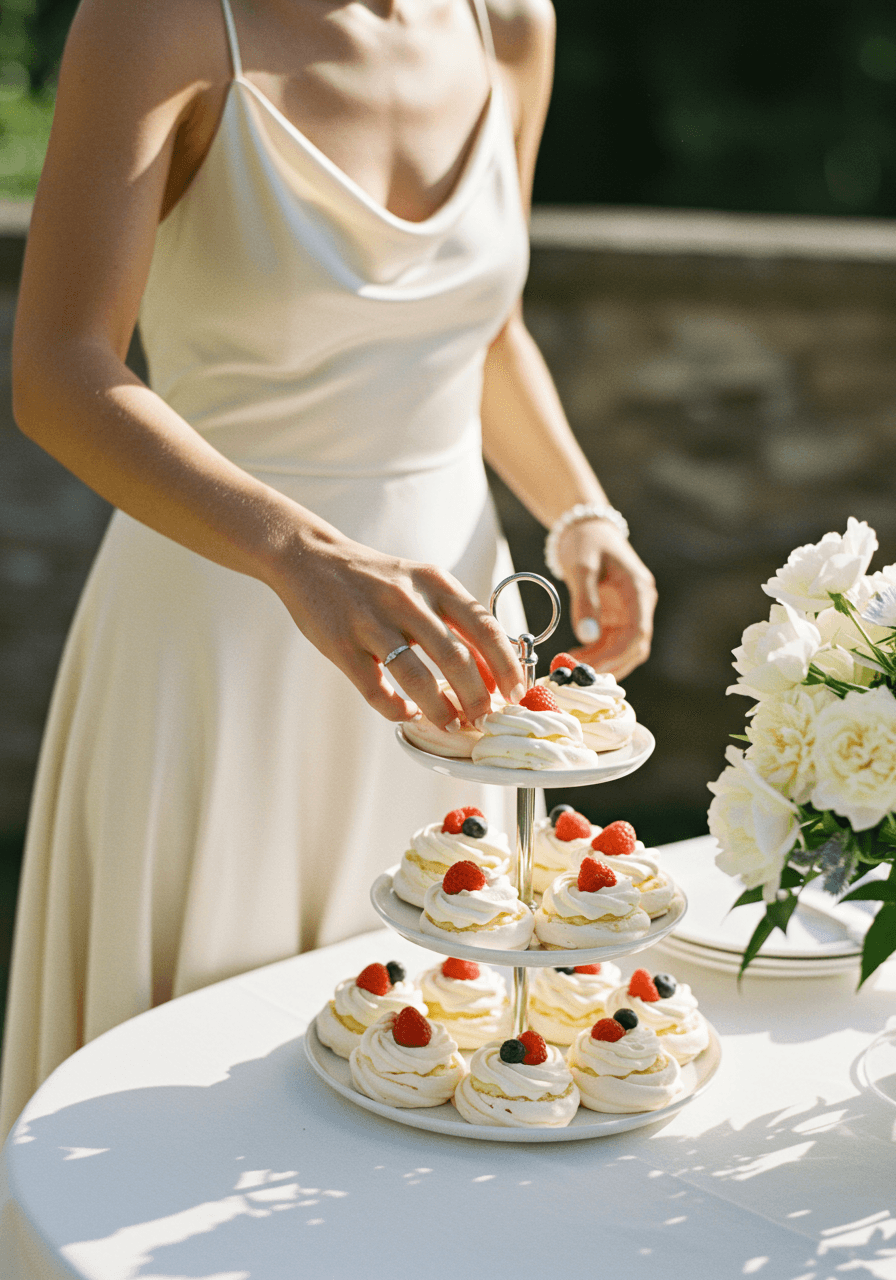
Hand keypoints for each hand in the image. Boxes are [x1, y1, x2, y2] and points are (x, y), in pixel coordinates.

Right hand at [270, 524, 525, 727]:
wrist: (310, 559)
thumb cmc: (377, 579)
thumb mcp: (422, 584)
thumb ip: (455, 620)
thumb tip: (492, 670)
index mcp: (434, 582)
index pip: (484, 627)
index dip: (506, 664)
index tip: (516, 691)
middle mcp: (406, 600)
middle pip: (456, 658)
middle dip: (477, 697)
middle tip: (485, 719)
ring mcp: (372, 623)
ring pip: (417, 678)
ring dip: (439, 710)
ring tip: (451, 723)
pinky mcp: (342, 646)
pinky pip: (376, 690)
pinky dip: (395, 709)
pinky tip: (406, 712)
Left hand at [555, 519, 656, 679]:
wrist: (586, 528)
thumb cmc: (585, 542)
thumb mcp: (581, 567)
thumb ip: (584, 601)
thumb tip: (585, 636)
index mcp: (639, 591)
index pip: (637, 634)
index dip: (617, 656)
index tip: (592, 669)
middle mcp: (640, 605)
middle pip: (634, 647)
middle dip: (609, 665)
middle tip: (578, 675)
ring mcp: (630, 612)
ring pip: (624, 650)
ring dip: (603, 663)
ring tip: (572, 667)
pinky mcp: (618, 617)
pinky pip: (613, 643)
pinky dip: (598, 655)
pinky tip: (576, 658)